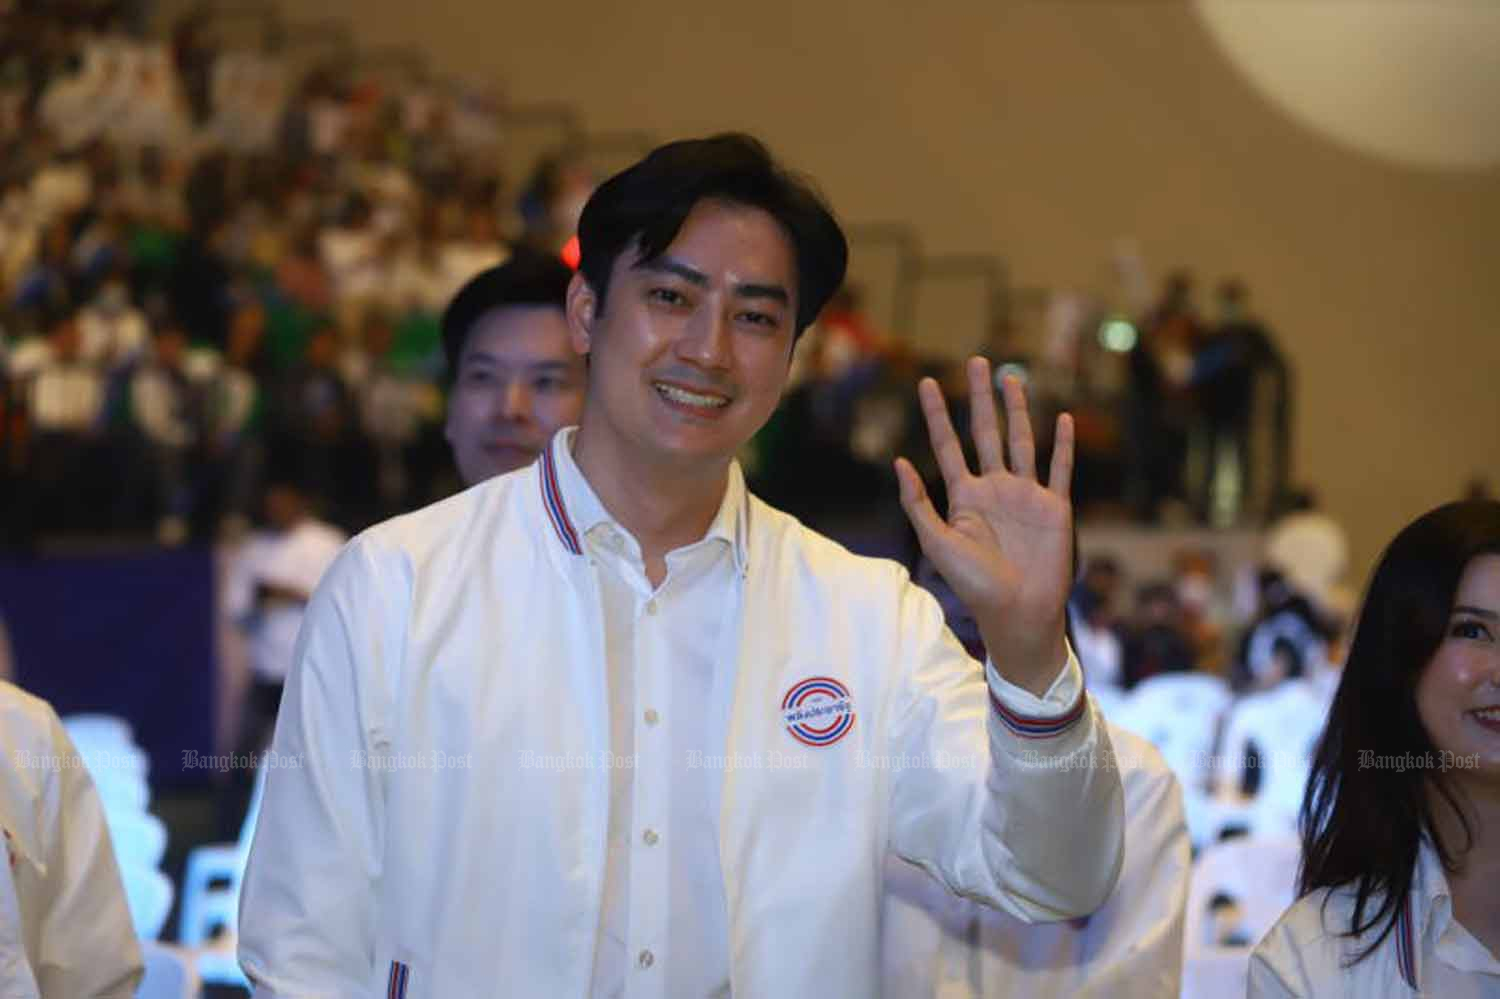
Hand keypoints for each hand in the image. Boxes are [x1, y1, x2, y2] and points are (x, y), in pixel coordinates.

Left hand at [894, 357, 1073, 694]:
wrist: (1018, 612)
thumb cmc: (974, 585)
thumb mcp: (937, 543)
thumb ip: (917, 504)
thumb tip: (898, 462)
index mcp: (965, 497)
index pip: (948, 445)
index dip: (937, 414)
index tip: (926, 382)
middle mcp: (995, 489)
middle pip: (986, 432)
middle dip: (980, 398)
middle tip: (976, 362)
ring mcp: (1026, 496)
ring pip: (1022, 442)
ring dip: (1018, 410)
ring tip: (1011, 378)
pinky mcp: (1054, 507)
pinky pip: (1060, 470)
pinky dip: (1062, 446)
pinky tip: (1061, 419)